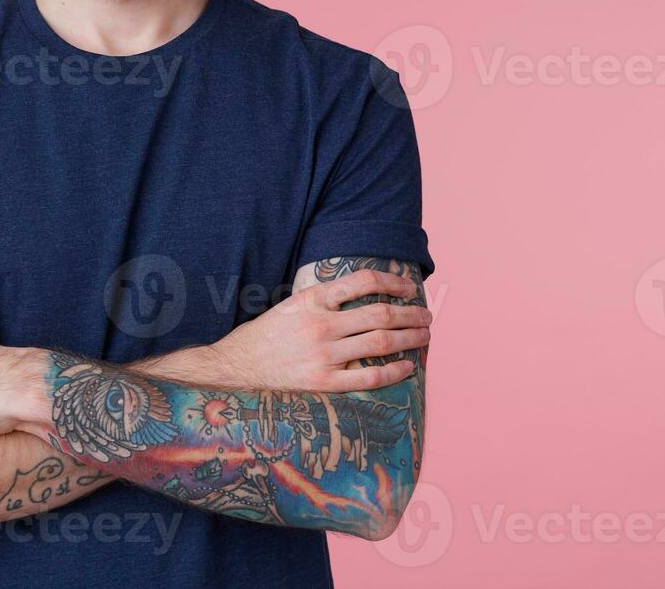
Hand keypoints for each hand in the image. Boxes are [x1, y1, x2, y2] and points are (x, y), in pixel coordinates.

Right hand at [210, 268, 430, 391]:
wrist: (237, 365)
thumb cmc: (266, 333)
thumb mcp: (292, 304)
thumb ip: (324, 300)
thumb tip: (364, 295)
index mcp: (312, 299)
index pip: (362, 282)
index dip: (392, 282)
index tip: (408, 287)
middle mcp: (320, 324)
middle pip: (380, 314)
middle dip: (410, 314)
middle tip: (427, 316)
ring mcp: (323, 355)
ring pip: (380, 343)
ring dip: (409, 339)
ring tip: (425, 336)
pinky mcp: (323, 382)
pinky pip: (368, 377)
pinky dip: (393, 372)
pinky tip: (407, 367)